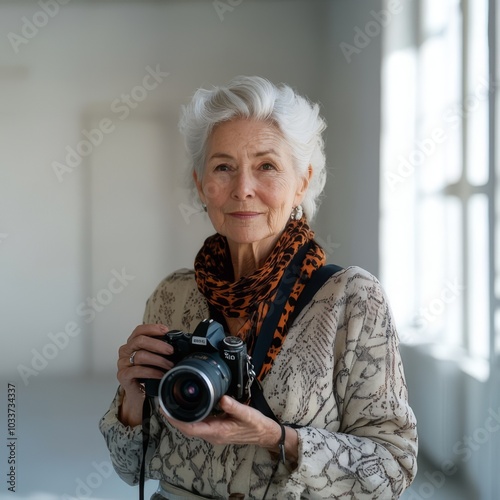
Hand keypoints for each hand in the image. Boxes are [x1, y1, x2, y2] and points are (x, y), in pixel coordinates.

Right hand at [116, 324, 173, 425]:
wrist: (137, 393)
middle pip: (140, 341)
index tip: (165, 331)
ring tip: (169, 365)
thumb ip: (159, 349)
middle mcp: (125, 351)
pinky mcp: (123, 375)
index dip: (152, 328)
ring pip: (140, 355)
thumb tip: (176, 343)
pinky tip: (161, 374)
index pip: (139, 330)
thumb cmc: (146, 373)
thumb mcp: (153, 358)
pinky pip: (138, 370)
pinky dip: (152, 372)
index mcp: (132, 343)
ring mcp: (123, 363)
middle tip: (171, 351)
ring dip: (158, 360)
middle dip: (158, 344)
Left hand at [163, 396, 297, 460]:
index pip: (191, 428)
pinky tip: (188, 407)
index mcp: (217, 431)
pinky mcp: (216, 430)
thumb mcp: (246, 413)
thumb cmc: (255, 424)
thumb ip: (233, 406)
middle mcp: (212, 435)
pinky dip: (190, 417)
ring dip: (180, 418)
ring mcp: (213, 433)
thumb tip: (221, 398)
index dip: (176, 421)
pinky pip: (199, 424)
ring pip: (192, 427)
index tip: (166, 410)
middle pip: (187, 428)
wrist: (264, 434)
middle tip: (163, 404)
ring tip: (171, 404)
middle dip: (174, 418)